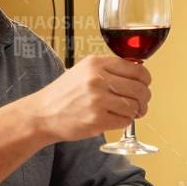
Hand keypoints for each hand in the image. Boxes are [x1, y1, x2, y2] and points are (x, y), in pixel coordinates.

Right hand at [26, 56, 150, 142]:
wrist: (41, 114)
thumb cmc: (65, 93)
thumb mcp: (84, 71)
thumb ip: (109, 69)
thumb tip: (139, 74)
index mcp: (96, 63)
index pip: (137, 70)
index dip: (145, 80)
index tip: (144, 85)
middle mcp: (97, 79)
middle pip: (140, 89)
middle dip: (144, 99)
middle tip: (140, 104)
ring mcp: (97, 100)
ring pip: (134, 106)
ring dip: (135, 112)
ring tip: (128, 113)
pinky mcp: (97, 119)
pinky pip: (125, 121)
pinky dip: (124, 122)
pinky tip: (115, 119)